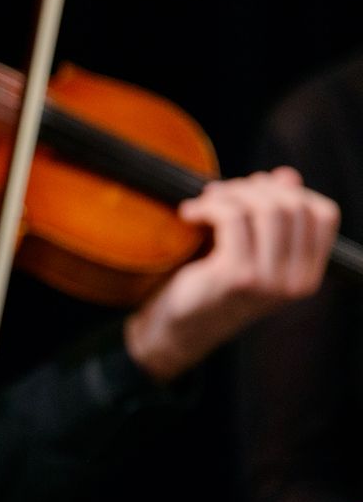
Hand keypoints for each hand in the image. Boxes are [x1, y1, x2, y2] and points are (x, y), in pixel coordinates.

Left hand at [124, 167, 340, 381]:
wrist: (177, 327)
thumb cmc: (212, 283)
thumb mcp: (249, 248)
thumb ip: (271, 215)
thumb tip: (287, 175)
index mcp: (308, 274)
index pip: (324, 214)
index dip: (289, 191)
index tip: (253, 188)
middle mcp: (296, 282)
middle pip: (292, 205)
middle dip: (252, 187)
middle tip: (219, 193)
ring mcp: (269, 281)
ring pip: (265, 208)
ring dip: (229, 194)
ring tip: (203, 203)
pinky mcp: (237, 277)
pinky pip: (232, 218)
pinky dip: (208, 207)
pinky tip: (189, 214)